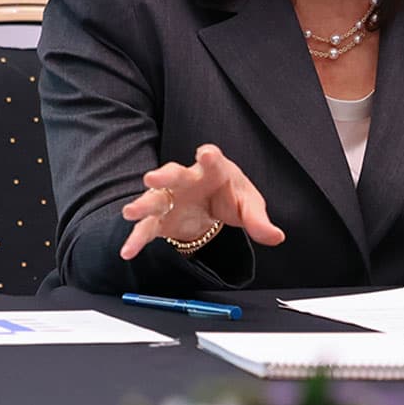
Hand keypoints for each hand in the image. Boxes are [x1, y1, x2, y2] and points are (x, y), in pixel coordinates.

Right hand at [120, 144, 285, 258]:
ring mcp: (171, 199)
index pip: (212, 160)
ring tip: (130, 212)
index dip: (209, 156)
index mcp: (213, 170)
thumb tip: (275, 236)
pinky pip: (147, 228)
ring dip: (142, 205)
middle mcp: (187, 181)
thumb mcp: (249, 206)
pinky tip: (127, 251)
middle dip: (163, 176)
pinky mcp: (161, 219)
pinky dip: (136, 239)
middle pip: (173, 174)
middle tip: (152, 177)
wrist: (212, 204)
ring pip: (154, 199)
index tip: (206, 153)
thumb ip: (259, 221)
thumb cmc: (230, 196)